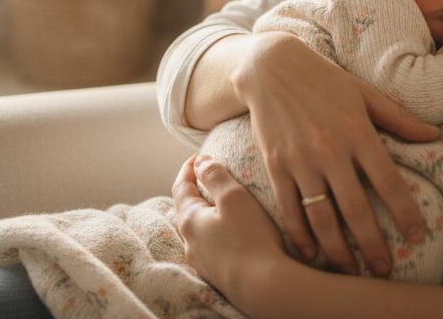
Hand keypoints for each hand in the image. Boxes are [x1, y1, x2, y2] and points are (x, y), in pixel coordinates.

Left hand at [173, 154, 289, 304]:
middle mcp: (190, 241)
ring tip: (221, 203)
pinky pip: (210, 245)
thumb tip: (200, 161)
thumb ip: (215, 176)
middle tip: (209, 176)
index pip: (180, 186)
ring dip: (206, 212)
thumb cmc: (249, 238)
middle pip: (186, 208)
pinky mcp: (216, 273)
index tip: (199, 156)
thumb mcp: (233, 197)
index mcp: (189, 219)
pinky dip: (215, 230)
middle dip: (196, 189)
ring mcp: (202, 260)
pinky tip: (230, 232)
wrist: (262, 287)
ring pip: (198, 229)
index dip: (189, 168)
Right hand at [234, 32, 438, 277]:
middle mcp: (330, 149)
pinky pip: (289, 208)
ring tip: (350, 271)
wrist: (270, 66)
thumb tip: (435, 136)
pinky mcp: (275, 165)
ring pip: (321, 216)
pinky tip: (311, 254)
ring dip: (337, 250)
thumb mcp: (365, 92)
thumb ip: (399, 118)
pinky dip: (299, 235)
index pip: (388, 181)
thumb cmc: (324, 79)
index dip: (405, 212)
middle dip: (372, 245)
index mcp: (357, 130)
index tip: (417, 235)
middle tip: (384, 270)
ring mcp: (300, 159)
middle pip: (356, 209)